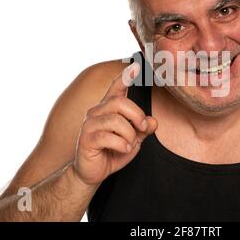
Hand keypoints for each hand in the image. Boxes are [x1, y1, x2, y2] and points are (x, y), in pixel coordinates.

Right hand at [73, 62, 157, 186]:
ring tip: (129, 144)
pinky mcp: (86, 139)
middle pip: (120, 103)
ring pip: (116, 121)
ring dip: (129, 135)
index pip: (116, 88)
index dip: (125, 77)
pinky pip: (108, 137)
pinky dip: (122, 145)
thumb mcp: (133, 140)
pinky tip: (123, 150)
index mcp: (108, 108)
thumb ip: (143, 129)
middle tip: (143, 128)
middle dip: (137, 115)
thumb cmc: (113, 152)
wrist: (93, 173)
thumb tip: (153, 121)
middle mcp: (96, 112)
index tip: (135, 66)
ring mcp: (89, 124)